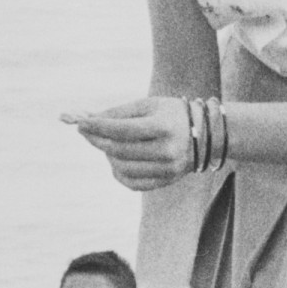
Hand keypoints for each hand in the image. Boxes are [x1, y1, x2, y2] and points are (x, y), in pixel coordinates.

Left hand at [62, 97, 194, 189]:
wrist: (206, 135)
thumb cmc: (171, 114)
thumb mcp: (148, 105)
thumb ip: (118, 112)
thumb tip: (86, 119)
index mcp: (164, 127)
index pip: (122, 130)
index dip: (98, 126)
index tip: (80, 122)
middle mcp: (167, 151)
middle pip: (120, 150)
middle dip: (97, 140)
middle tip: (85, 131)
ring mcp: (167, 169)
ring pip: (122, 168)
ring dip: (108, 155)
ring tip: (107, 143)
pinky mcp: (166, 181)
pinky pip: (132, 183)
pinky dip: (118, 172)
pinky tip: (116, 160)